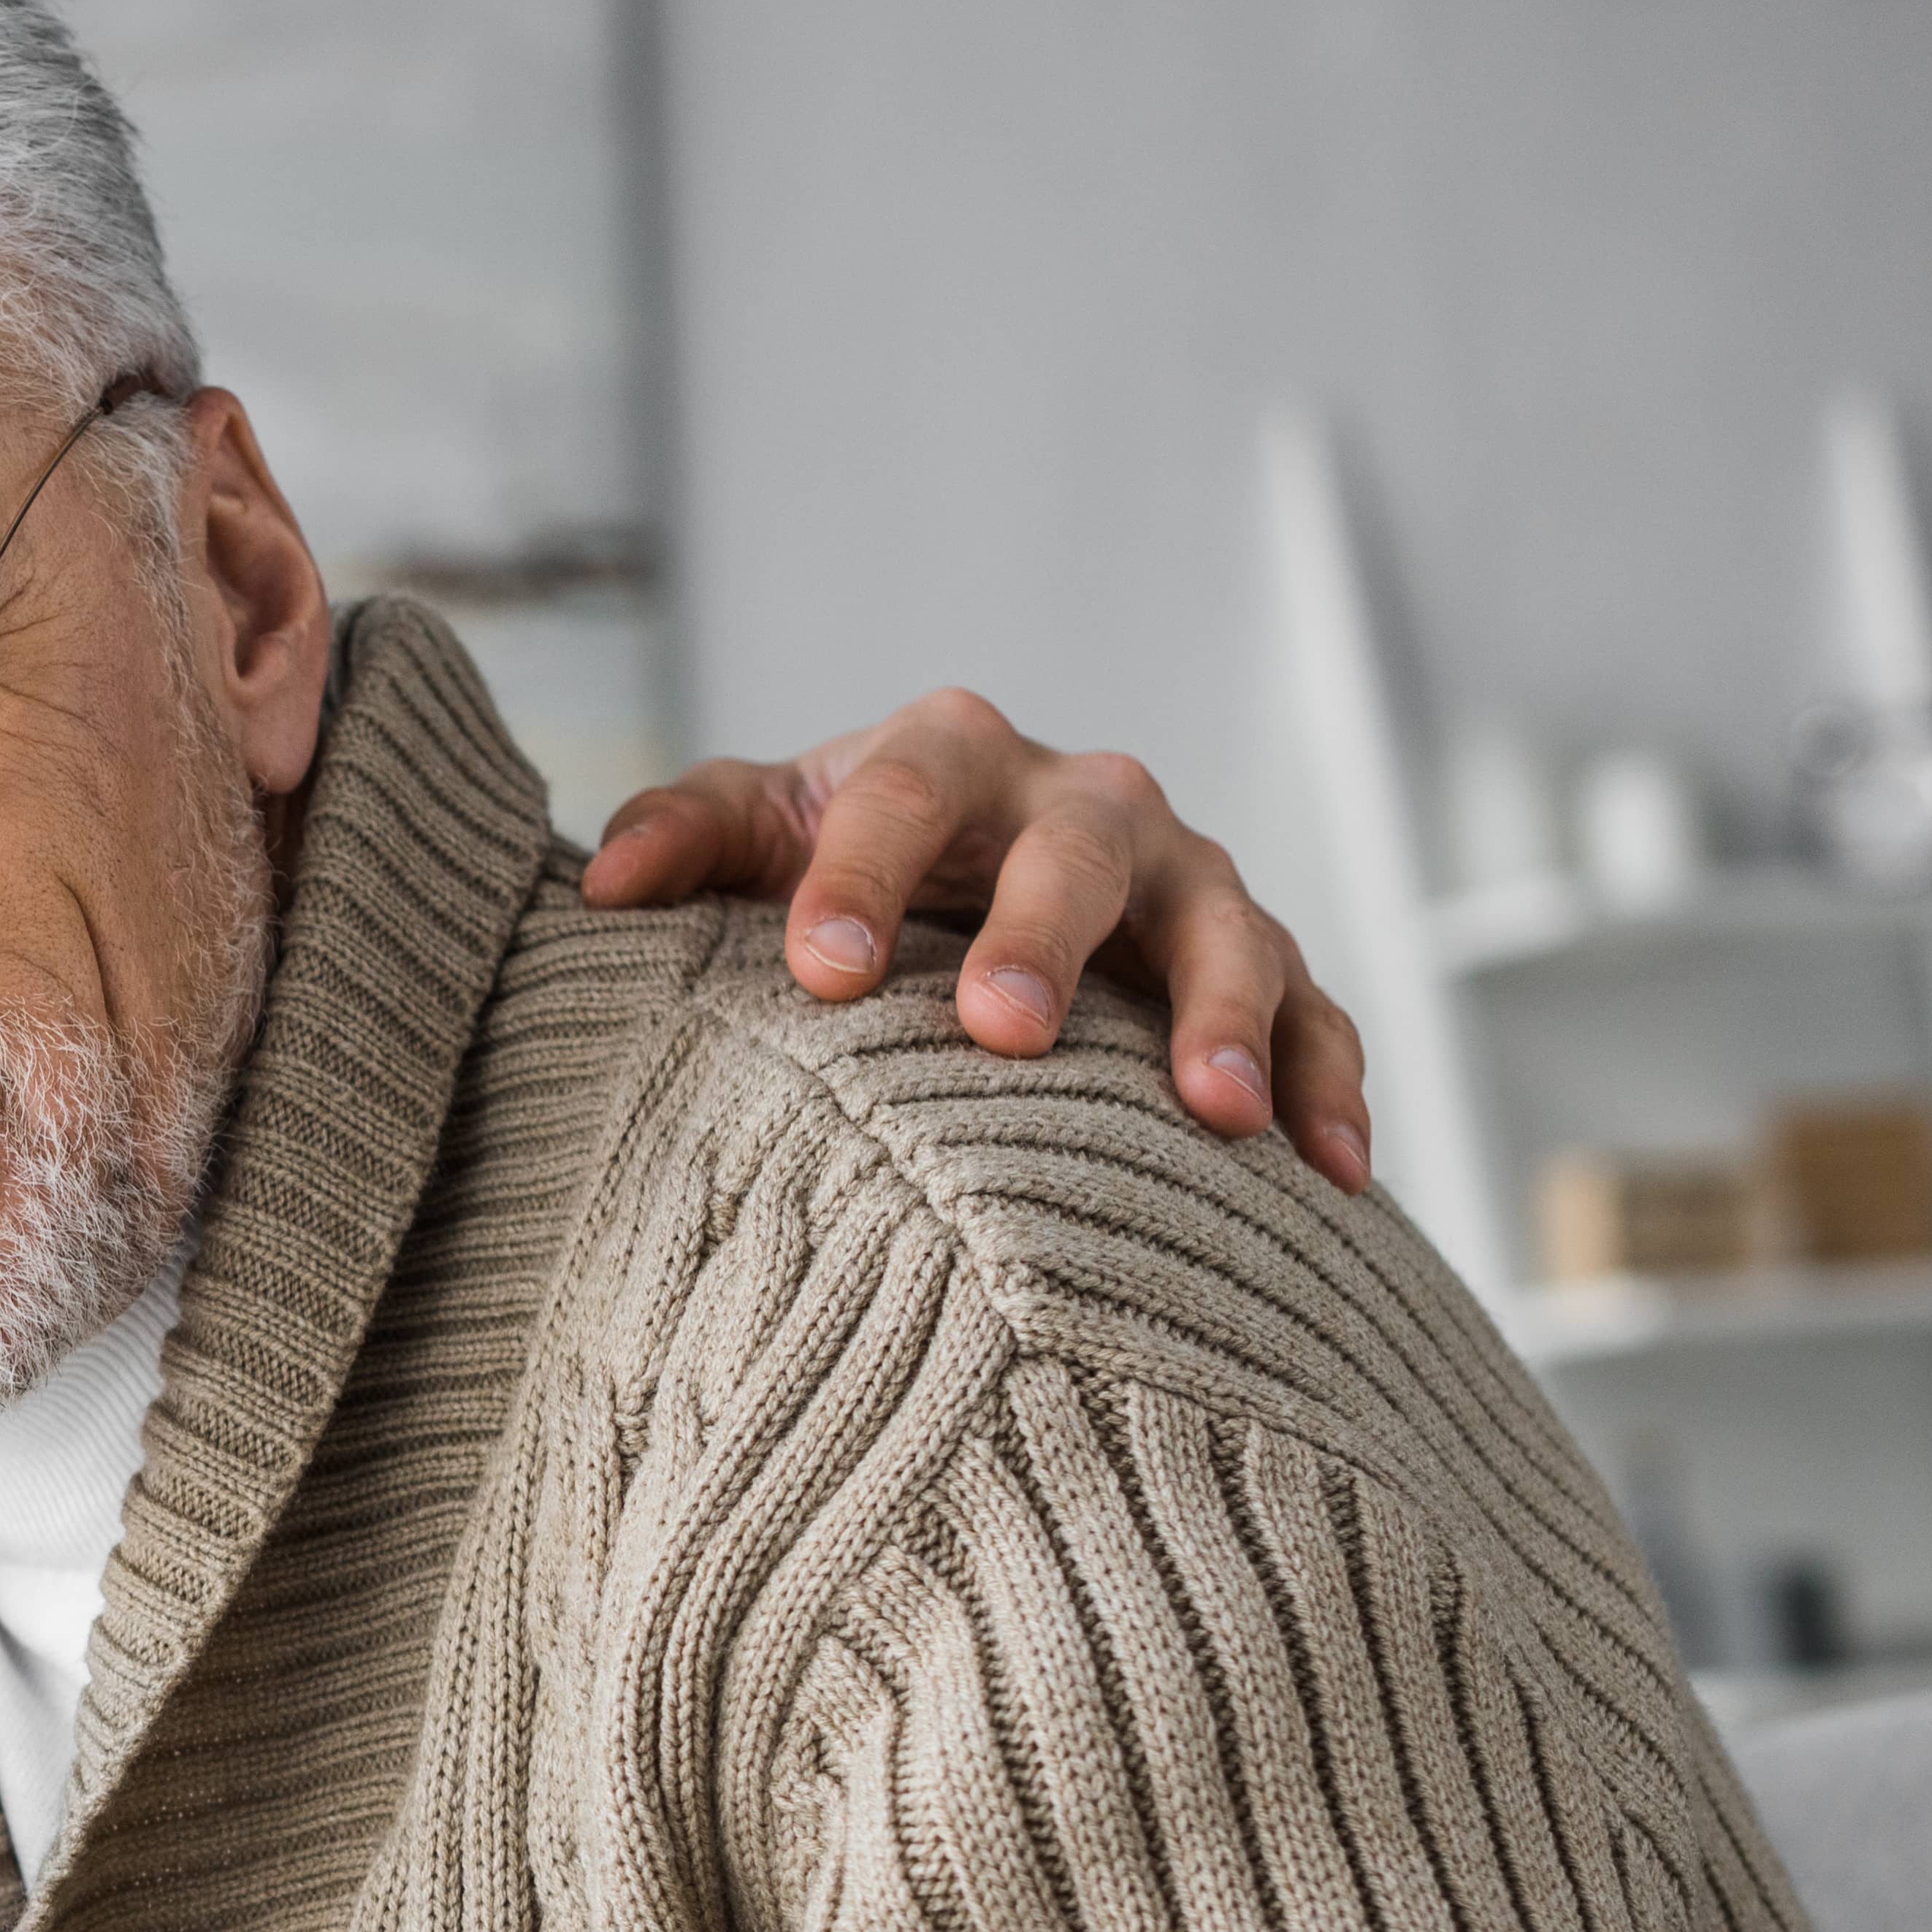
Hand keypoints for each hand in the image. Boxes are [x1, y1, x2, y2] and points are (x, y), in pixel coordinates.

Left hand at [583, 688, 1375, 1192]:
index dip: (858, 876)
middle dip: (1044, 934)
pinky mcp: (1254, 964)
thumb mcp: (755, 835)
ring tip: (1212, 1113)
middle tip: (1004, 1030)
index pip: (903, 794)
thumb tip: (601, 886)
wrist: (953, 886)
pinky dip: (1328, 1085)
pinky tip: (1330, 1174)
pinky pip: (1316, 1016)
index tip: (817, 973)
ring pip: (1227, 930)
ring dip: (1224, 1014)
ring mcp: (1183, 882)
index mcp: (951, 757)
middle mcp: (1084, 803)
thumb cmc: (837, 867)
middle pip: (1079, 850)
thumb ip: (683, 838)